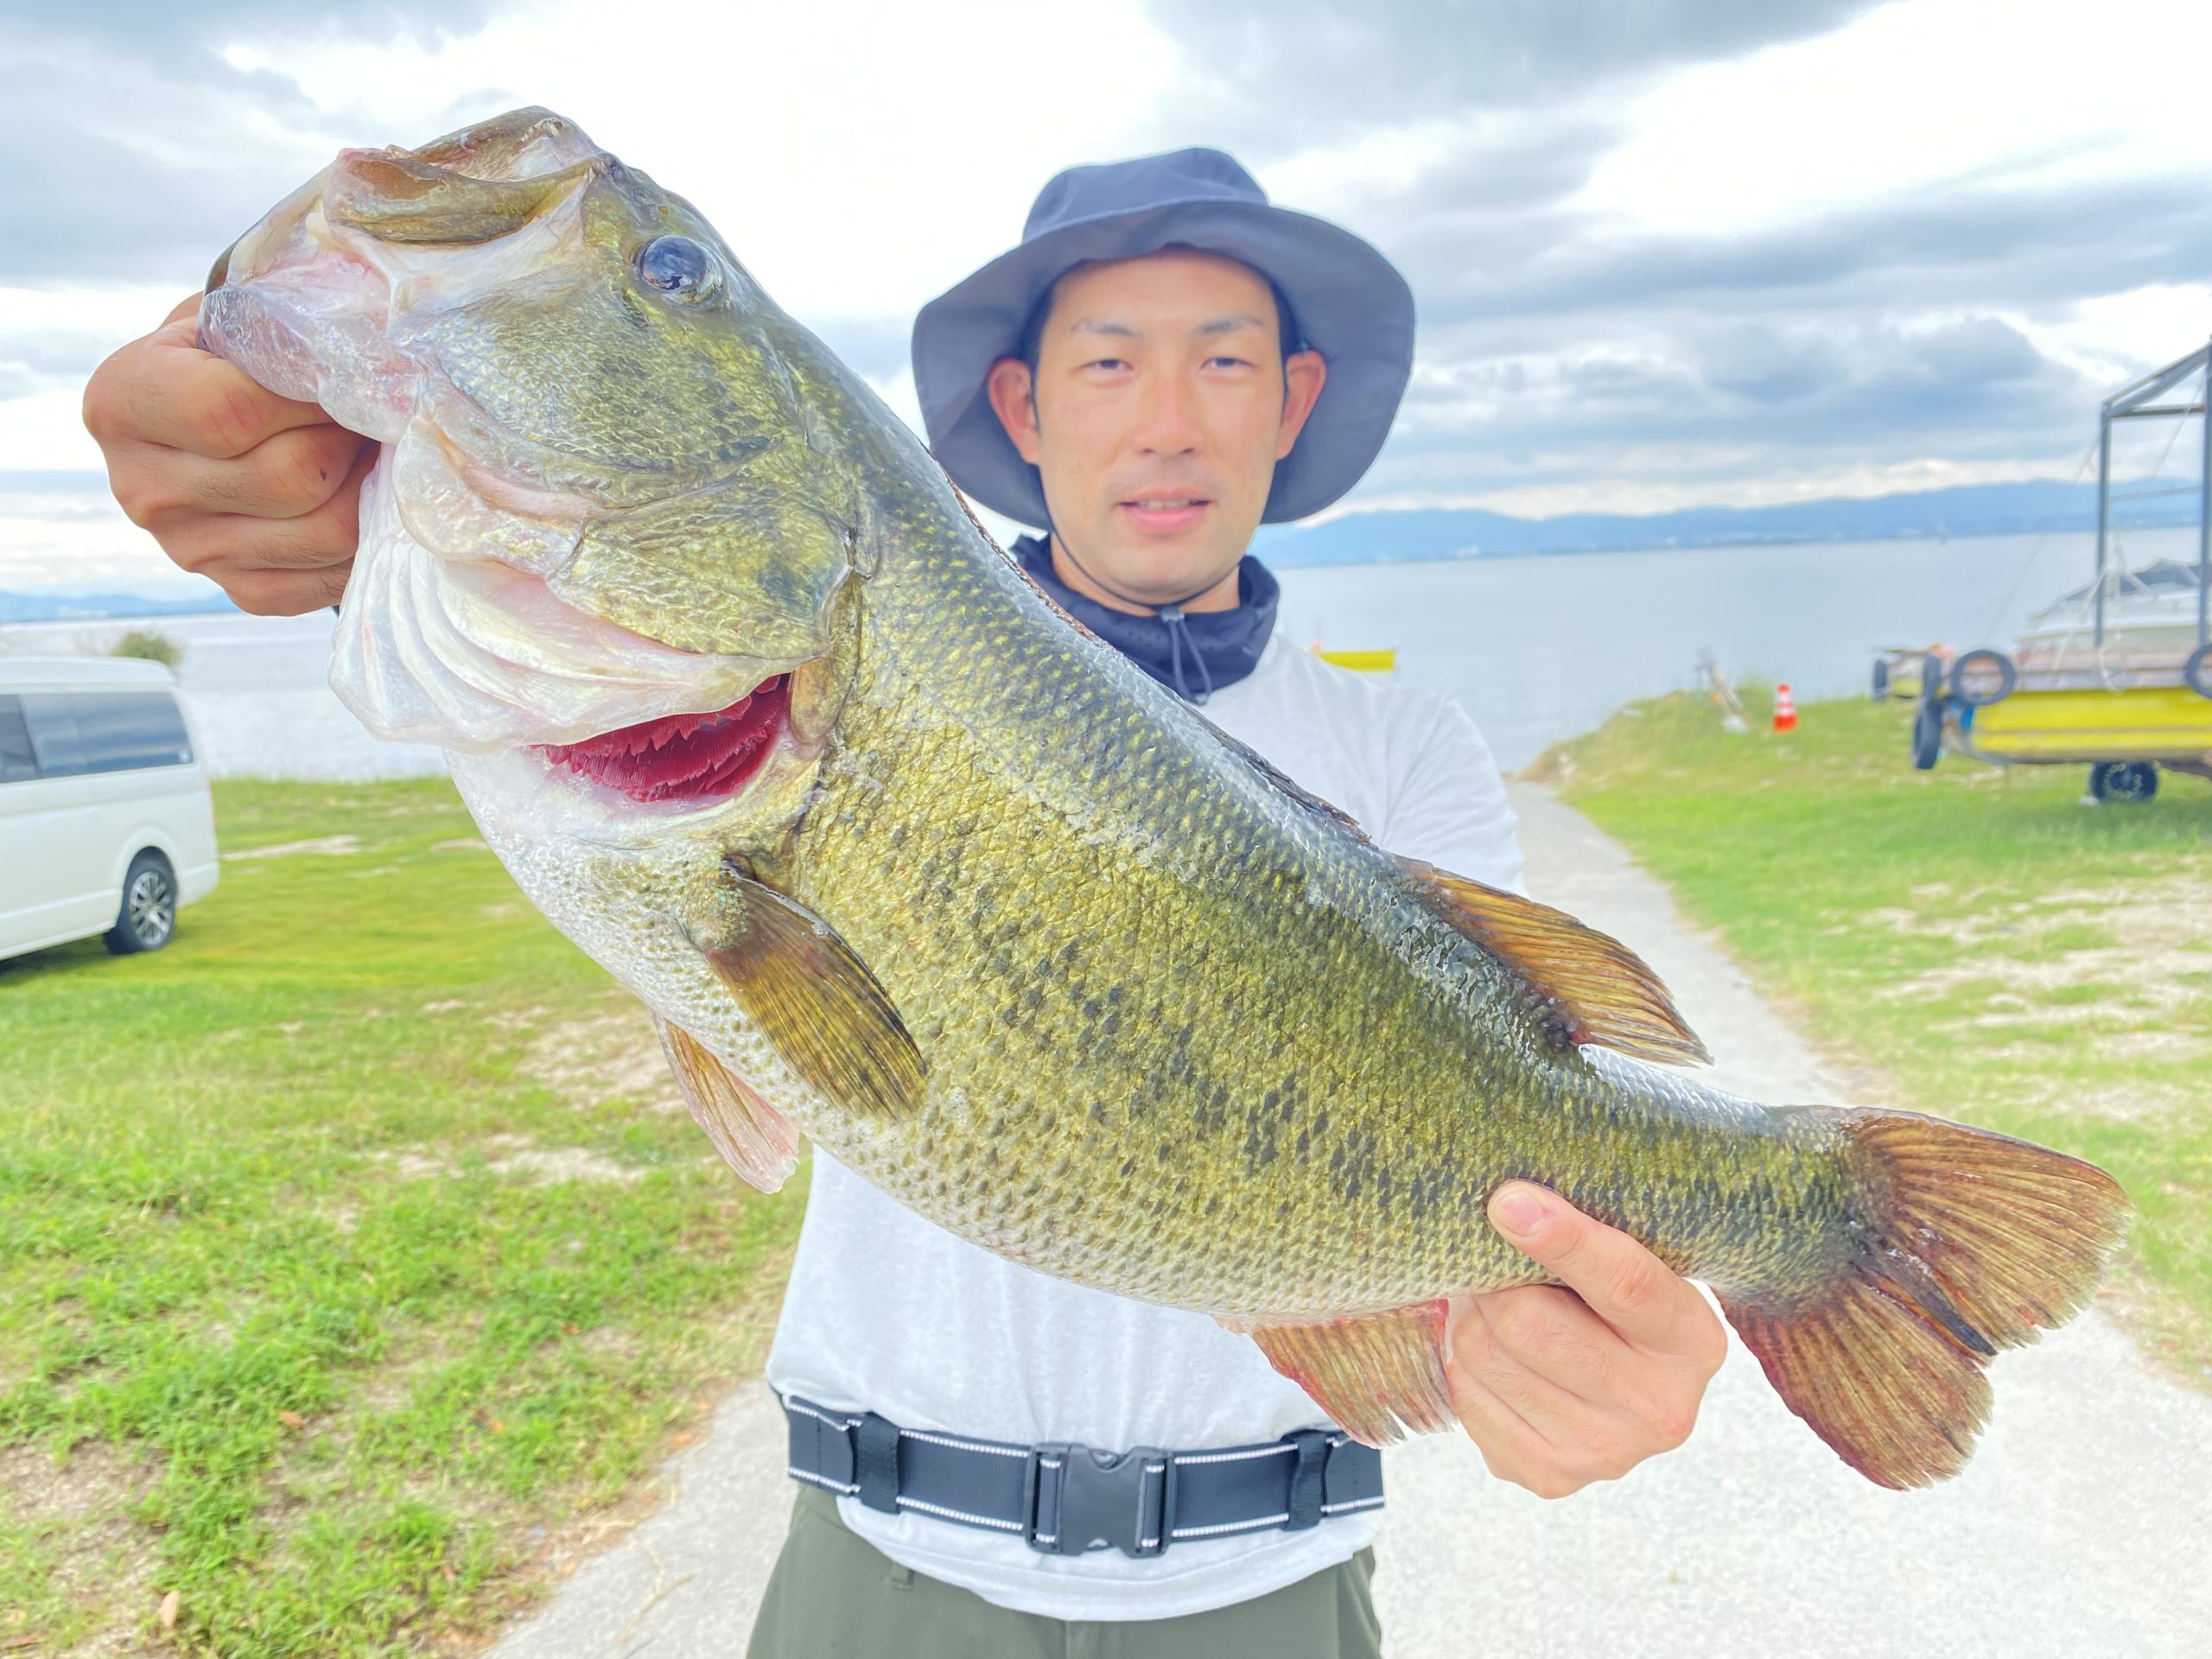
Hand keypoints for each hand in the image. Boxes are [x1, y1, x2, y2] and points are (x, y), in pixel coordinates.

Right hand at [83, 293, 372, 613]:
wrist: (228, 414)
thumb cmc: (241, 351)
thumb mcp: (242, 312)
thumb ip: (286, 322)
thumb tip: (365, 348)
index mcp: (122, 402)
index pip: (229, 410)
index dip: (311, 393)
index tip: (349, 374)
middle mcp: (140, 487)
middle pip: (289, 477)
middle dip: (351, 438)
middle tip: (378, 412)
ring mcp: (189, 550)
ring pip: (325, 531)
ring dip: (374, 486)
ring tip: (377, 448)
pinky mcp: (242, 591)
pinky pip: (331, 578)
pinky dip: (371, 536)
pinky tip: (370, 495)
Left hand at [1445, 1182, 1726, 1497]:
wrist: (1617, 1392)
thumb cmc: (1611, 1306)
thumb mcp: (1628, 1262)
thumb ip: (1585, 1236)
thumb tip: (1509, 1206)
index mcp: (1693, 1341)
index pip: (1626, 1283)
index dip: (1562, 1239)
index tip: (1507, 1202)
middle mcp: (1661, 1410)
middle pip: (1530, 1323)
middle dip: (1493, 1281)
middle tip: (1490, 1263)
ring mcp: (1605, 1453)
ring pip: (1485, 1355)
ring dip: (1471, 1319)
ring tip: (1492, 1308)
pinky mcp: (1549, 1477)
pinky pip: (1465, 1397)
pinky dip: (1462, 1364)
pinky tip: (1494, 1357)